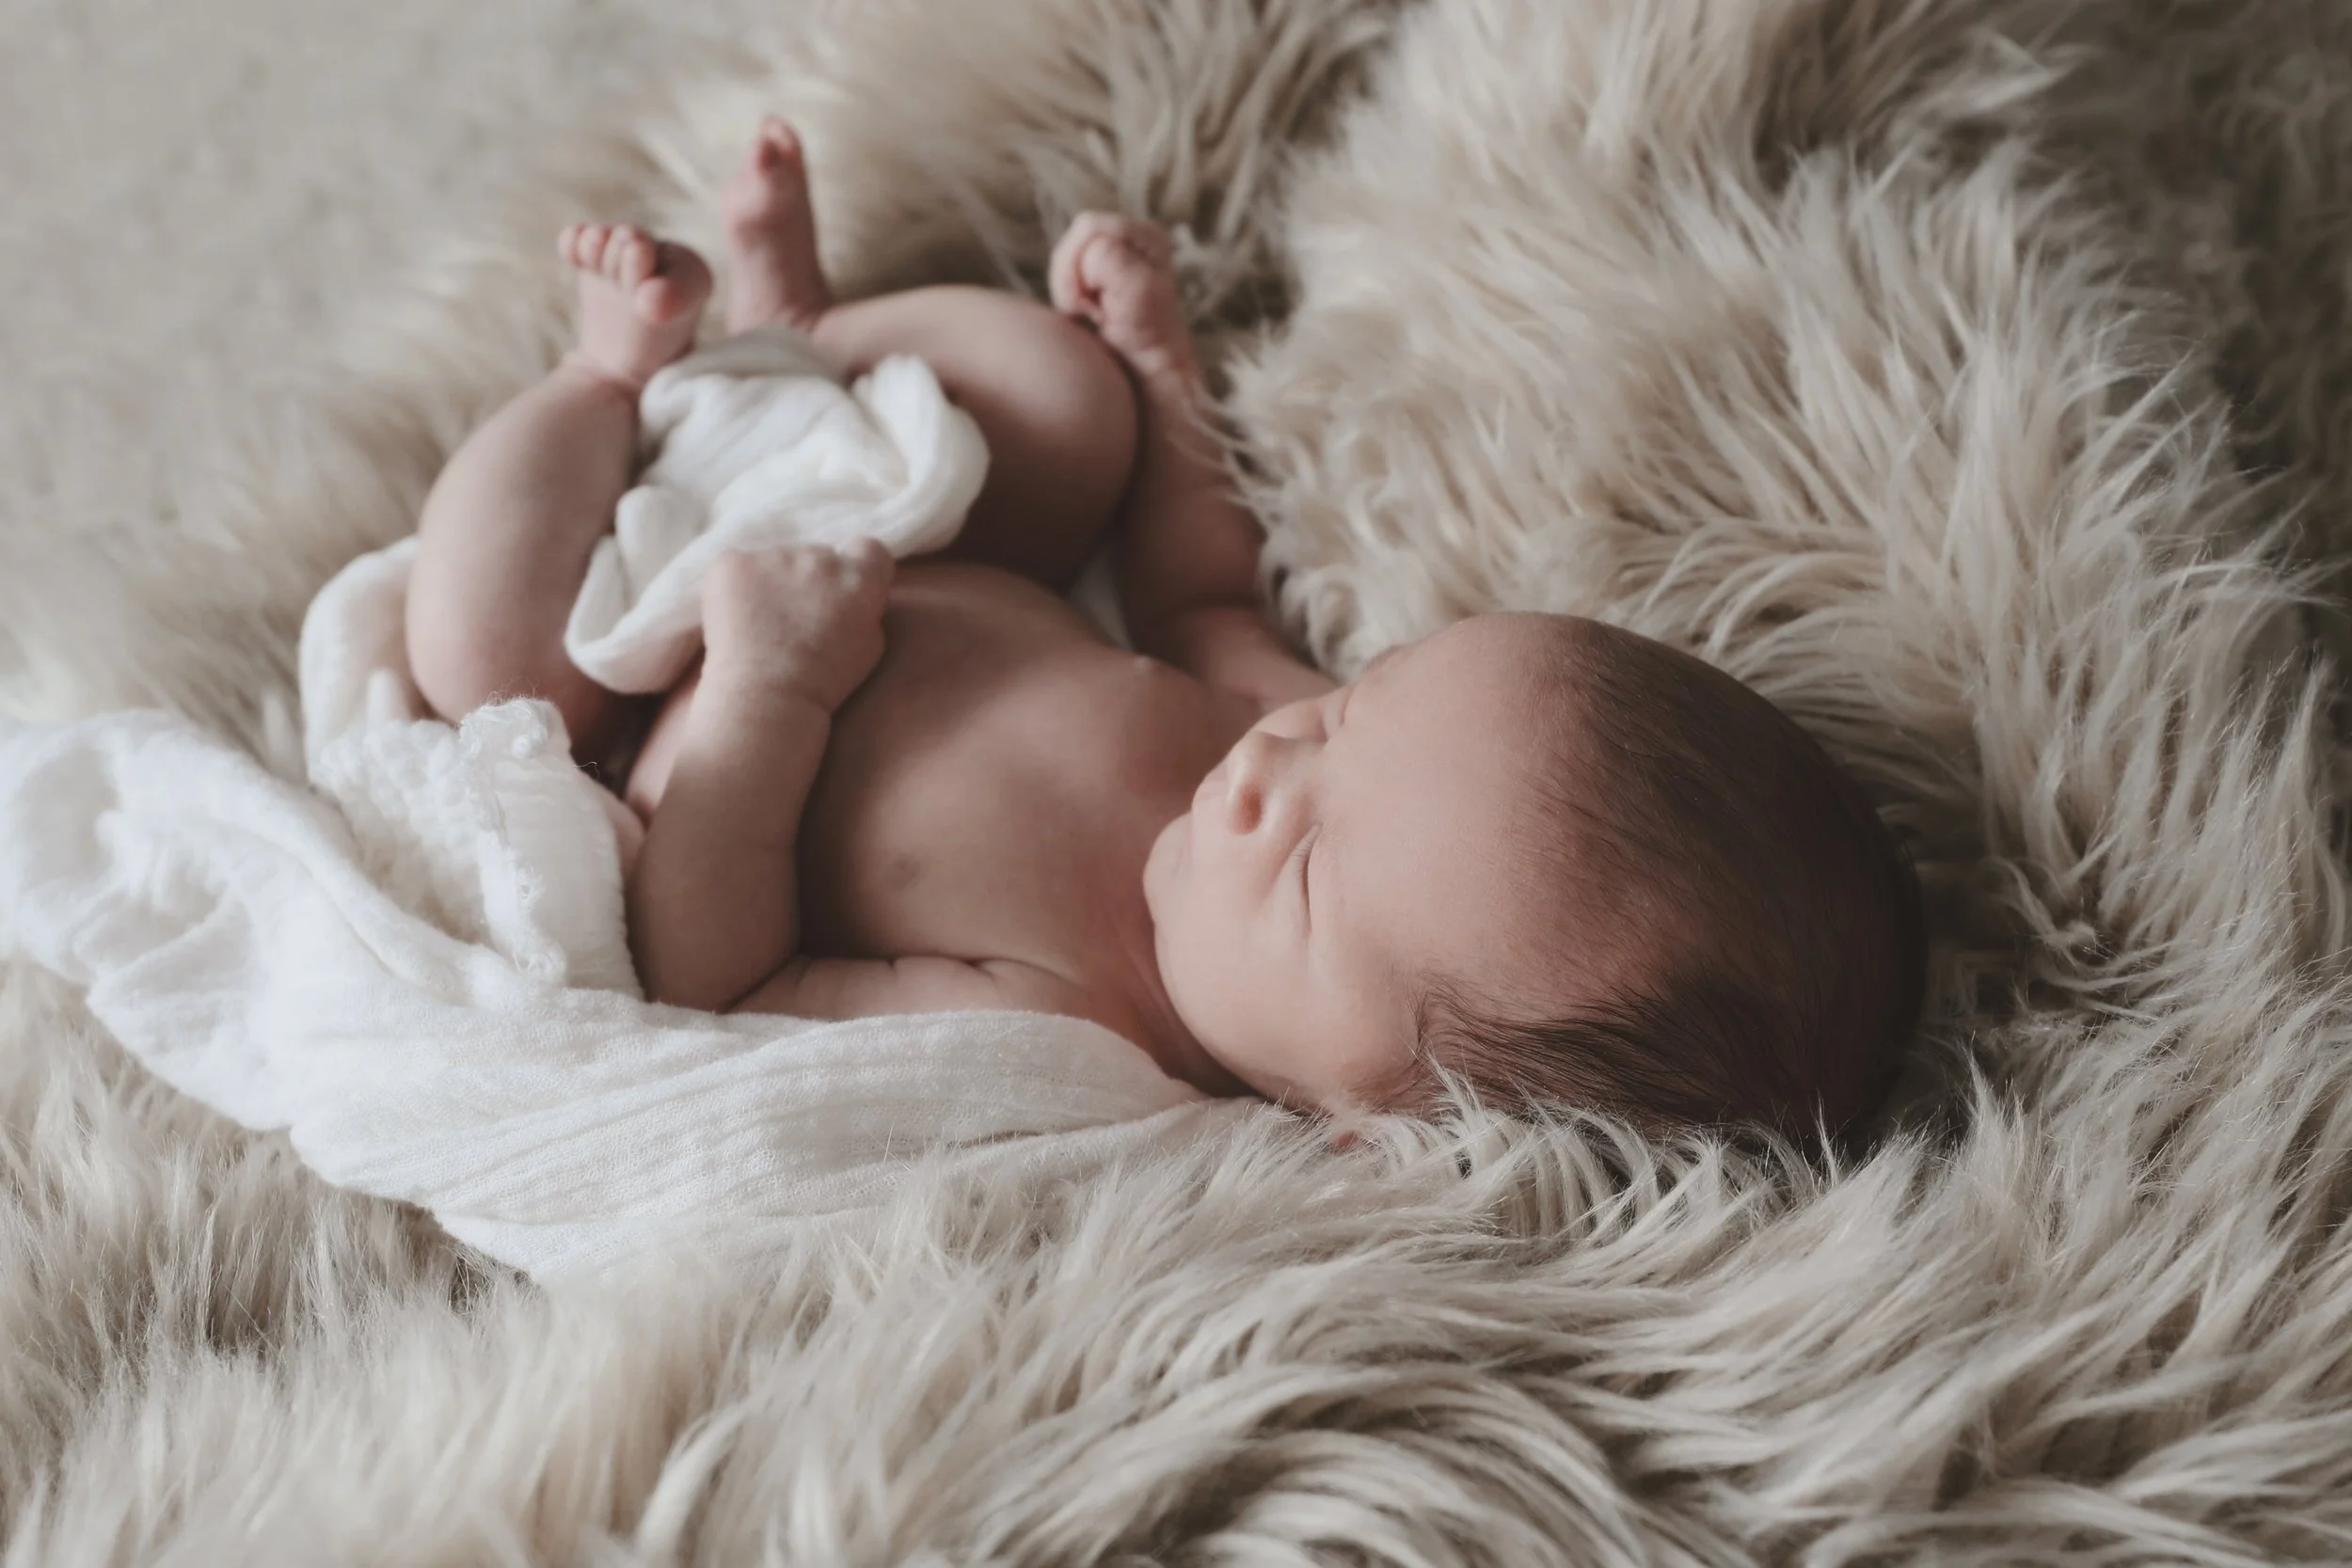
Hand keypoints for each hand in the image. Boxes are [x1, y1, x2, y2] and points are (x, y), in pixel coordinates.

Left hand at [700, 540, 894, 712]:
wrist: (767, 697)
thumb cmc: (824, 682)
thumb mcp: (870, 645)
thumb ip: (865, 607)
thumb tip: (850, 593)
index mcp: (858, 576)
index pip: (867, 549)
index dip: (856, 569)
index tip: (841, 593)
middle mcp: (818, 556)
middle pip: (817, 555)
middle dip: (810, 579)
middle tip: (795, 618)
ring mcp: (772, 555)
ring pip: (776, 561)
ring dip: (773, 582)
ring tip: (762, 623)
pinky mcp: (733, 562)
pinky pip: (738, 565)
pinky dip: (737, 586)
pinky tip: (737, 617)